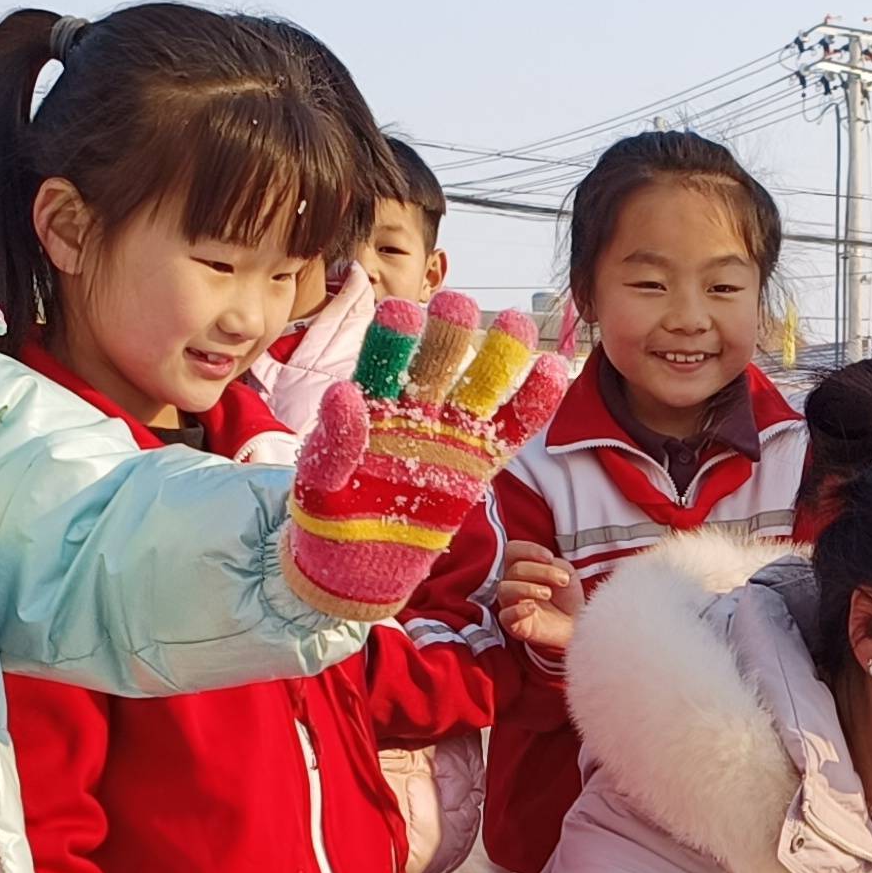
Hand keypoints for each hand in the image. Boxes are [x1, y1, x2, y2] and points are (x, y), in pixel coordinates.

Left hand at [283, 292, 577, 620]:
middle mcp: (413, 410)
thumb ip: (333, 443)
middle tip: (459, 305)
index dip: (392, 338)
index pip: (382, 361)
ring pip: (480, 386)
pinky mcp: (477, 464)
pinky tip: (553, 370)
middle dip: (449, 333)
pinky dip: (533, 403)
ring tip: (518, 324)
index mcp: (369, 406)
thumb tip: (344, 392)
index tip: (402, 312)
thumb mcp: (318, 486)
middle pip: (437, 362)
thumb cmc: (329, 520)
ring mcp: (449, 435)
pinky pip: (511, 430)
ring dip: (500, 355)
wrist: (357, 567)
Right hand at [494, 545, 581, 654]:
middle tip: (563, 580)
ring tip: (548, 594)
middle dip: (541, 572)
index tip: (549, 557)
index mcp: (521, 567)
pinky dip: (518, 610)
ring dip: (528, 588)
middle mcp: (512, 583)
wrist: (576, 624)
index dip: (529, 550)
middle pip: (514, 569)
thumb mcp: (565, 572)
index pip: (512, 551)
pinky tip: (533, 608)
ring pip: (504, 589)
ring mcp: (510, 604)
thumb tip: (544, 562)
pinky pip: (505, 615)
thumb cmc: (568, 597)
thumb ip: (552, 563)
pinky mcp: (513, 625)